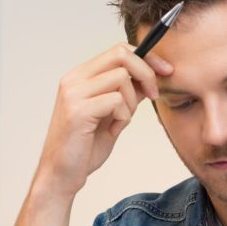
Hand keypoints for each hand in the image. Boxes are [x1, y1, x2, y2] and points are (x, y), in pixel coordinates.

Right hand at [37, 43, 172, 197]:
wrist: (61, 175)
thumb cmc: (84, 148)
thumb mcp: (113, 116)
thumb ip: (127, 95)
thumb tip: (149, 78)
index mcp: (80, 77)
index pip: (118, 50)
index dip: (146, 58)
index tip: (164, 71)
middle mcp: (74, 79)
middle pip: (121, 54)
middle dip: (146, 72)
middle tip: (154, 95)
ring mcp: (74, 93)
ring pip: (122, 77)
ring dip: (132, 101)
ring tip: (121, 121)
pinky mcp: (78, 110)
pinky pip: (116, 100)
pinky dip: (124, 116)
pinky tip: (114, 129)